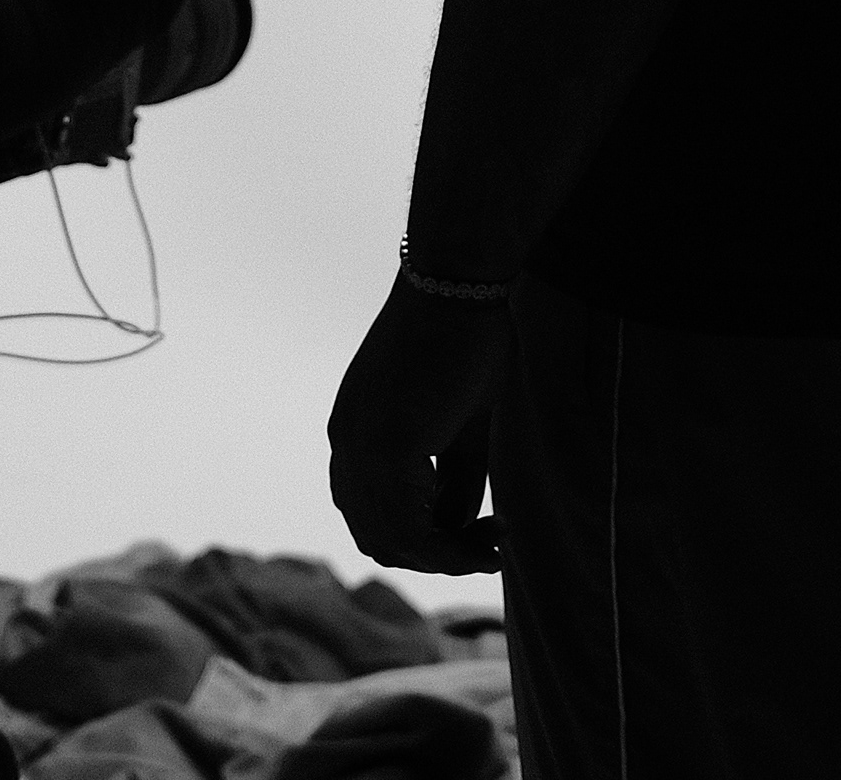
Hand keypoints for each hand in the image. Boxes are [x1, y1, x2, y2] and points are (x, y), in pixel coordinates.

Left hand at [326, 277, 505, 573]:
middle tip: (489, 549)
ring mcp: (360, 446)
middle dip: (435, 556)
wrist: (460, 283)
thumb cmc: (468, 341)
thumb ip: (454, 483)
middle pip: (377, 537)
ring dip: (445, 556)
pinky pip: (408, 526)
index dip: (421, 541)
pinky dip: (447, 543)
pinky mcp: (386, 445)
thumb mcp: (462, 428)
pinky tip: (489, 530)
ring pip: (391, 539)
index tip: (475, 536)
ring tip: (494, 543)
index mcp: (353, 433)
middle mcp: (345, 444)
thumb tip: (460, 532)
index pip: (371, 516)